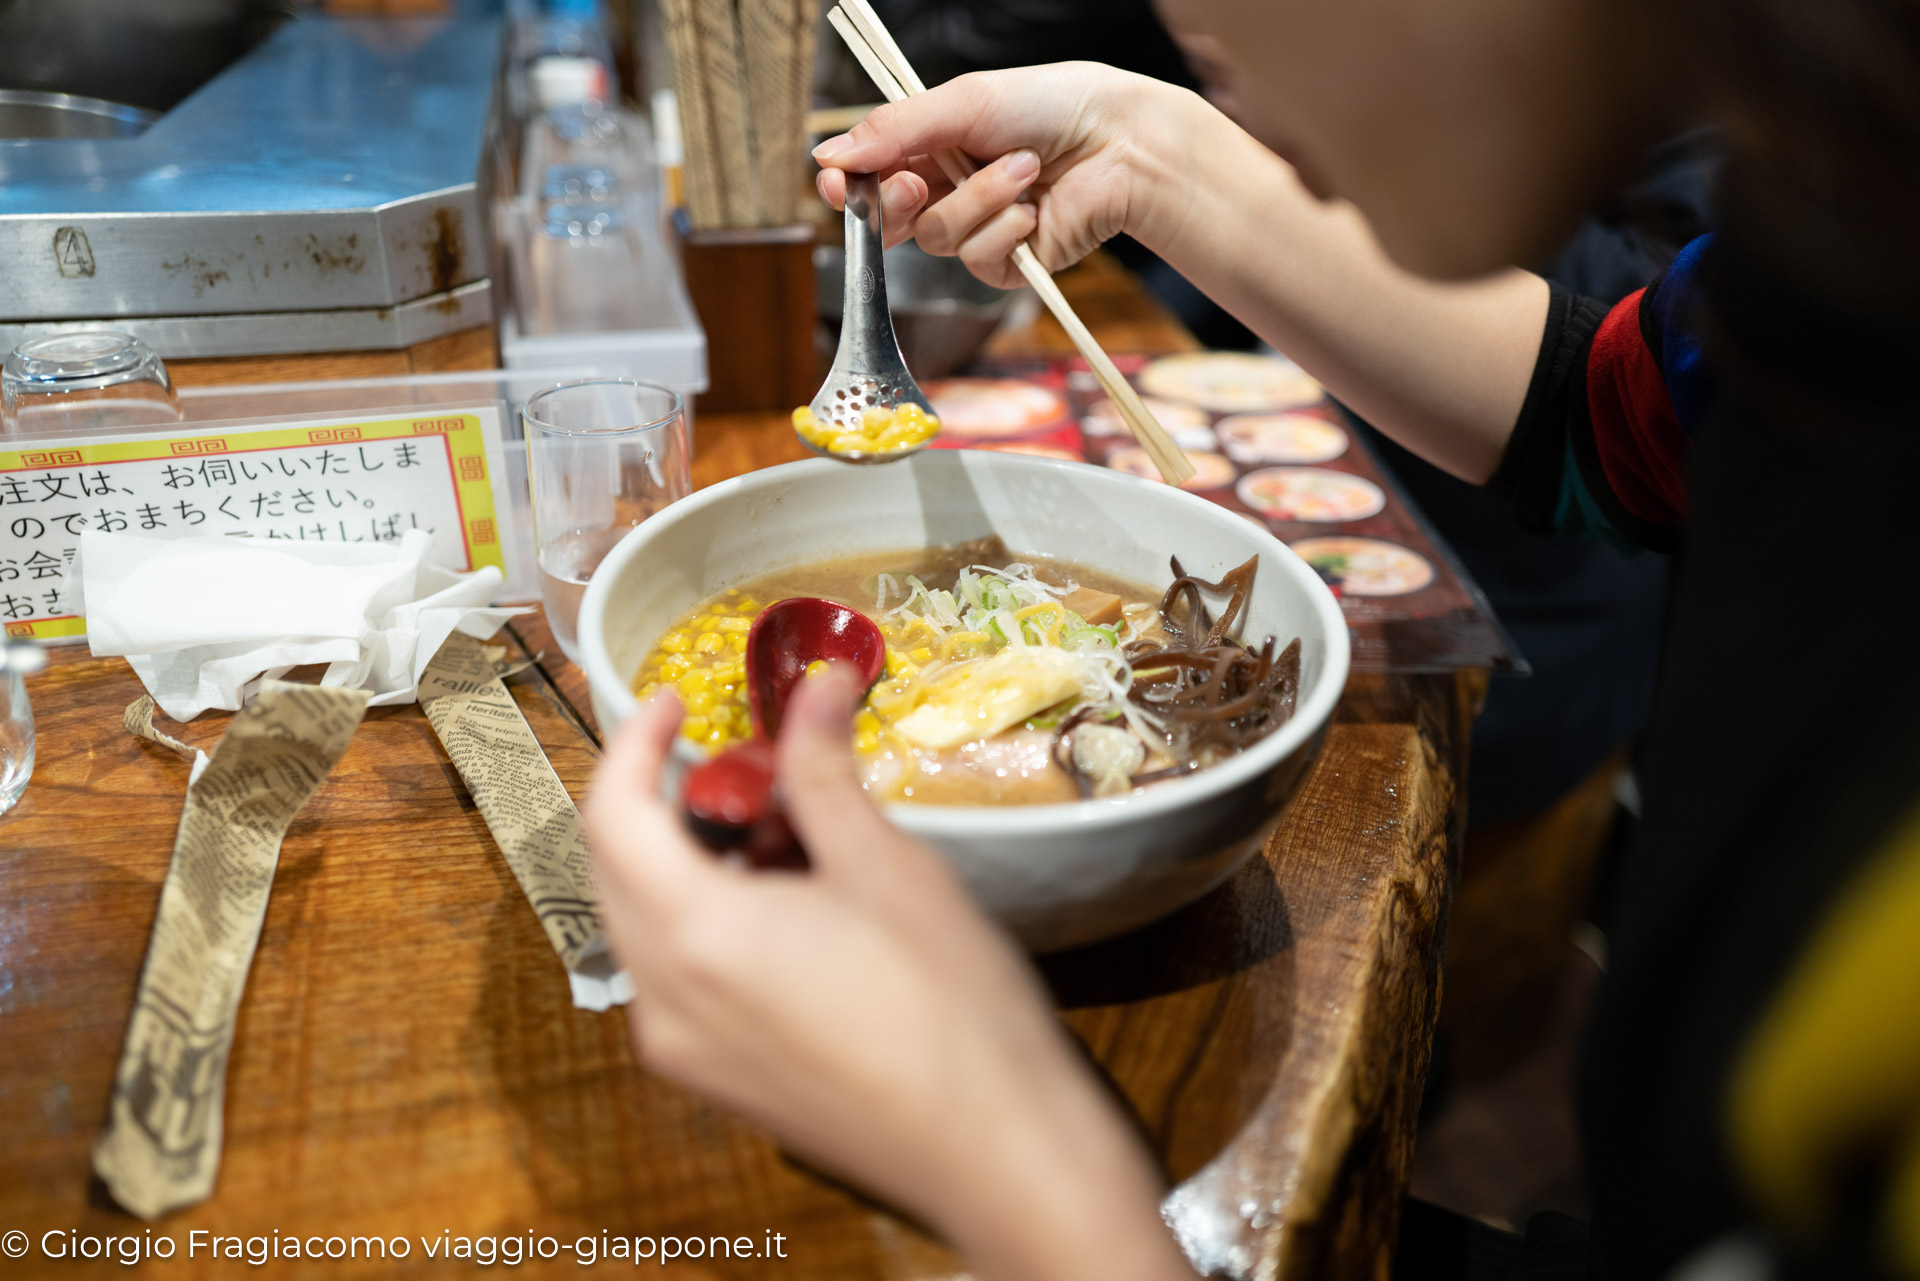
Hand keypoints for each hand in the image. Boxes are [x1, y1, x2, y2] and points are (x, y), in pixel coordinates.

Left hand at [585, 667, 1194, 1280]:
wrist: (994, 1149)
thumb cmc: (948, 1003)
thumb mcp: (885, 865)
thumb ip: (824, 770)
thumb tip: (816, 682)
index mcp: (694, 934)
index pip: (611, 815)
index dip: (634, 744)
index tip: (674, 700)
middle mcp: (662, 997)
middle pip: (618, 869)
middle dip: (665, 799)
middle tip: (742, 759)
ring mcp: (683, 1049)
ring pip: (646, 925)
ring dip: (690, 862)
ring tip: (786, 835)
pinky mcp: (716, 1080)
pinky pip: (678, 978)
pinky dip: (707, 922)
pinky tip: (791, 909)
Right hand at [812, 63, 1206, 287]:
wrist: (1119, 142)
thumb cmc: (1050, 106)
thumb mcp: (964, 102)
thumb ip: (894, 131)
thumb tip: (828, 154)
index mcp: (933, 149)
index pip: (871, 177)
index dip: (848, 186)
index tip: (835, 183)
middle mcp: (949, 192)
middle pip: (891, 219)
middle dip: (899, 203)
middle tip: (918, 184)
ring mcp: (978, 230)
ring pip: (937, 238)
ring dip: (979, 200)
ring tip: (1023, 169)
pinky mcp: (1007, 264)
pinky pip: (977, 259)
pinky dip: (1005, 229)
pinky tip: (1034, 208)